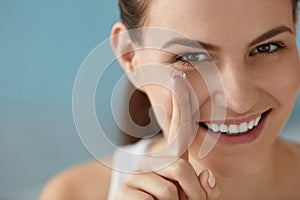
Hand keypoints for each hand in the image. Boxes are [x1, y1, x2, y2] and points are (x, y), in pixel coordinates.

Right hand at [114, 74, 220, 199]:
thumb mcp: (191, 199)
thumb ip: (203, 188)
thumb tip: (206, 175)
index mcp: (168, 161)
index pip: (177, 130)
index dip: (180, 104)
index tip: (179, 78)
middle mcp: (151, 162)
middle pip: (181, 167)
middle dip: (195, 193)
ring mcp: (136, 176)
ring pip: (171, 189)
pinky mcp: (125, 191)